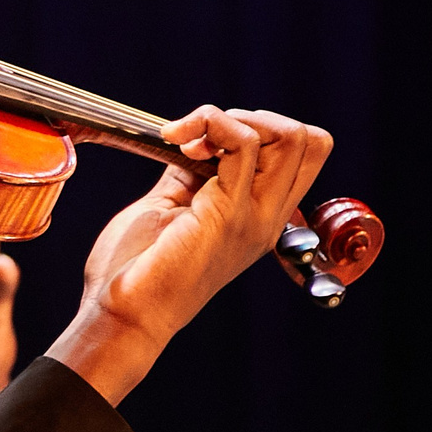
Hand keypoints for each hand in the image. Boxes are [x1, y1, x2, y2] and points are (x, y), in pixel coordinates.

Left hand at [47, 107, 332, 403]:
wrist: (122, 313)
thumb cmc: (136, 268)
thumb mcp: (171, 206)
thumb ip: (192, 173)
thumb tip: (197, 138)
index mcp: (258, 218)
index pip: (302, 156)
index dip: (260, 130)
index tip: (205, 142)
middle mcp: (267, 218)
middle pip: (309, 141)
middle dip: (255, 118)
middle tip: (202, 137)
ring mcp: (254, 217)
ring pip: (290, 136)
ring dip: (231, 119)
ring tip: (186, 139)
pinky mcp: (228, 214)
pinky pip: (243, 144)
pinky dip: (210, 124)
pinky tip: (175, 141)